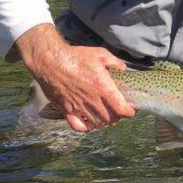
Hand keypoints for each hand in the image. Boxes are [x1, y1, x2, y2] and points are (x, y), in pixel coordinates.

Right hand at [15, 23, 136, 131]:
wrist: (50, 61)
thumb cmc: (76, 57)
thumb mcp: (101, 54)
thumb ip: (115, 63)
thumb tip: (123, 69)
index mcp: (103, 88)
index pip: (122, 109)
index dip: (130, 112)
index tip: (132, 110)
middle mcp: (92, 101)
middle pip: (111, 118)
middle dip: (118, 116)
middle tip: (119, 111)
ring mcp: (79, 107)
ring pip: (97, 123)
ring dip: (105, 122)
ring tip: (107, 116)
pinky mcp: (66, 110)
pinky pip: (78, 126)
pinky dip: (87, 128)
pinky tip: (90, 123)